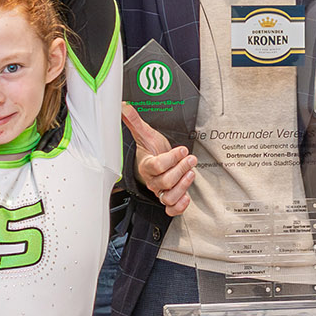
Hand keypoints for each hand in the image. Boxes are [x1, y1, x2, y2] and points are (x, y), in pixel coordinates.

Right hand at [122, 101, 196, 216]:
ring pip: (168, 197)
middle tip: (190, 159)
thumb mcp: (146, 134)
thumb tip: (124, 106)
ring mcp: (160, 191)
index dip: (171, 159)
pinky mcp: (168, 199)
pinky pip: (171, 209)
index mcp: (147, 166)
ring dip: (183, 187)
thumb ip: (135, 121)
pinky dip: (179, 206)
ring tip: (191, 173)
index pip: (156, 166)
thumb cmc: (151, 150)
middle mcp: (152, 181)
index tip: (182, 149)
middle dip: (181, 169)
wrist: (153, 162)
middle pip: (165, 182)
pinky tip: (187, 197)